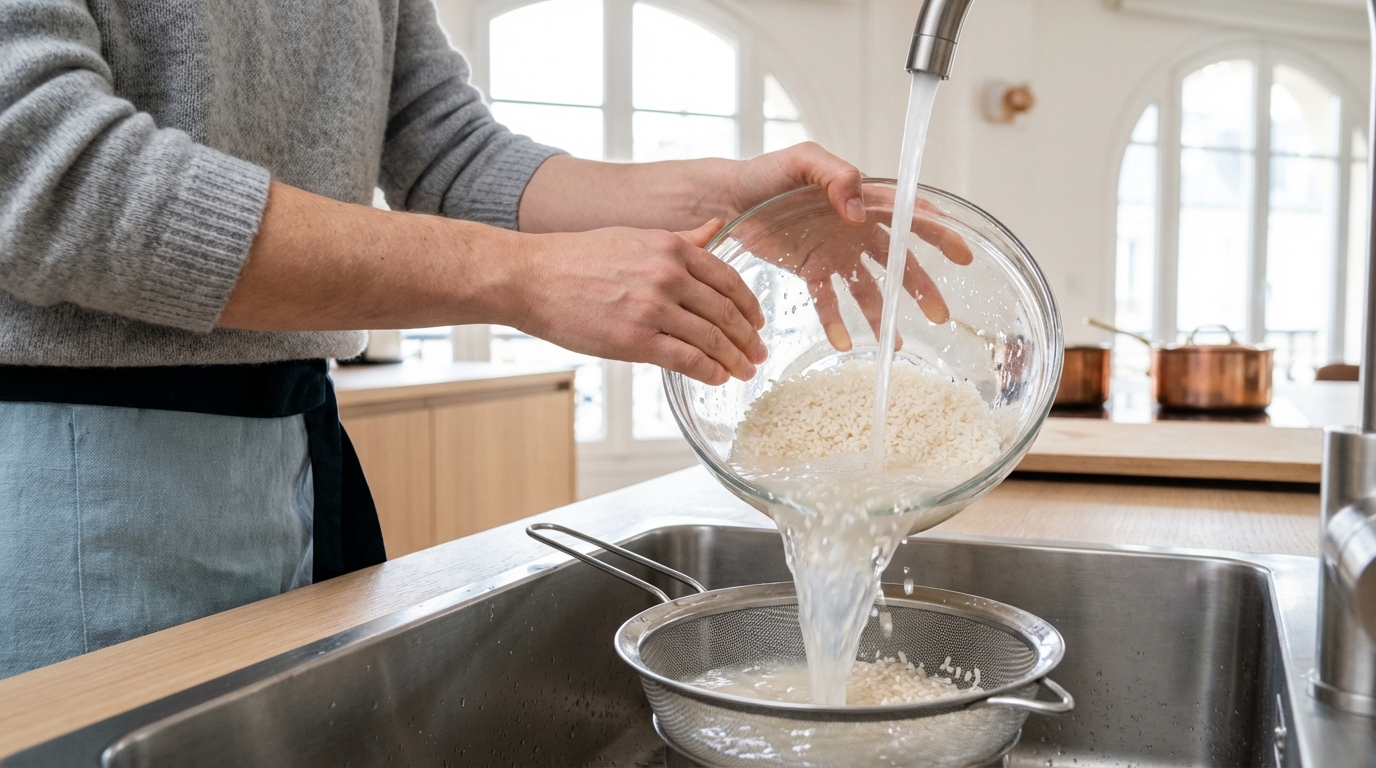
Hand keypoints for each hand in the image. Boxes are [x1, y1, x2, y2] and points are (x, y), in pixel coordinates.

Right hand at [508, 220, 766, 385]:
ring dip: (734, 360)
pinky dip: (709, 372)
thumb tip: (715, 228)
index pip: (728, 280)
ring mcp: (653, 308)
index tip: (759, 323)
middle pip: (726, 312)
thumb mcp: (636, 237)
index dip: (750, 306)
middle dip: (749, 338)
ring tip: (743, 372)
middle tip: (759, 355)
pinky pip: (687, 359)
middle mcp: (668, 275)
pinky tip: (718, 378)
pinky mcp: (636, 339)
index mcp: (671, 248)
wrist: (531, 277)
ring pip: (712, 339)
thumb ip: (681, 239)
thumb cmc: (577, 258)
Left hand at [713, 145, 972, 349]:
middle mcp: (855, 228)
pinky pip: (828, 300)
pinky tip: (844, 343)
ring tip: (898, 342)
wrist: (727, 198)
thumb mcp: (802, 161)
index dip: (937, 233)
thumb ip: (835, 176)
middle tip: (941, 315)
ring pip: (868, 287)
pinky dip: (836, 322)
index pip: (908, 214)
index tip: (962, 254)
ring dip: (884, 313)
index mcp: (861, 198)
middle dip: (921, 287)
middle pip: (898, 260)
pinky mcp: (810, 269)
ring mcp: (835, 251)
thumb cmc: (765, 173)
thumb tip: (859, 210)